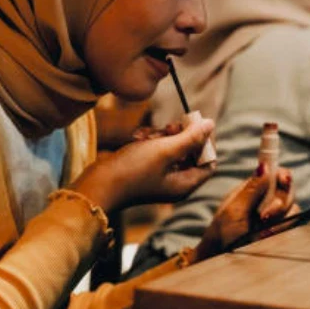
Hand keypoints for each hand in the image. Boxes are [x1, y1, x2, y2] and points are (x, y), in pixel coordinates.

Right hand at [70, 117, 215, 213]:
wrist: (98, 184)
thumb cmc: (133, 170)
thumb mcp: (165, 150)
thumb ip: (190, 138)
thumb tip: (211, 124)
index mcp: (185, 184)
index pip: (209, 161)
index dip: (206, 142)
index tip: (196, 125)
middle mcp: (175, 182)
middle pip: (190, 153)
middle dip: (180, 136)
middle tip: (170, 126)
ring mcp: (159, 176)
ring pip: (171, 148)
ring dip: (160, 136)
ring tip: (145, 135)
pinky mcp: (145, 170)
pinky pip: (155, 150)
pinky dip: (148, 141)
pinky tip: (136, 137)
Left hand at [192, 164, 296, 262]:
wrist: (220, 261)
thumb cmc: (221, 235)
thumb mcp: (234, 210)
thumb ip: (251, 190)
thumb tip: (264, 166)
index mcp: (252, 190)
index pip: (274, 175)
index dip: (282, 174)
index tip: (284, 179)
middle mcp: (266, 201)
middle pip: (288, 192)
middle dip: (280, 202)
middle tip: (264, 216)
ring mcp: (274, 218)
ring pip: (293, 209)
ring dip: (280, 218)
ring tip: (263, 231)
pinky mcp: (280, 232)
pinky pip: (293, 226)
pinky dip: (283, 230)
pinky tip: (268, 237)